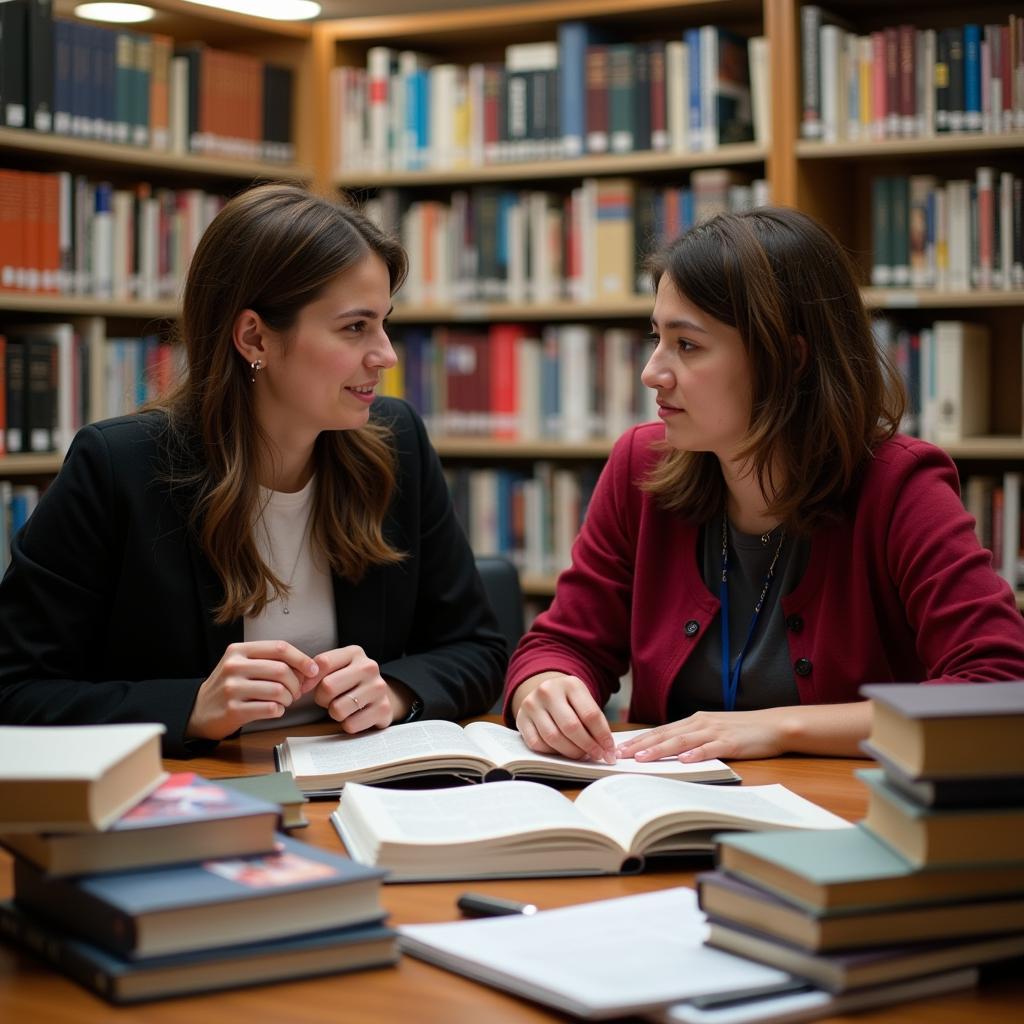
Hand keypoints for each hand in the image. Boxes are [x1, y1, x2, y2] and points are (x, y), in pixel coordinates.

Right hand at [187, 641, 319, 740]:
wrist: (199, 711)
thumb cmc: (230, 686)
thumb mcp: (243, 665)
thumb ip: (271, 662)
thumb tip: (308, 669)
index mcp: (239, 651)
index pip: (279, 647)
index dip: (301, 658)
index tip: (313, 670)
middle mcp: (234, 666)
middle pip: (281, 670)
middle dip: (296, 683)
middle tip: (296, 692)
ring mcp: (232, 688)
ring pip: (278, 691)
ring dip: (289, 699)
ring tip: (284, 701)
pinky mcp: (233, 710)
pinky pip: (270, 709)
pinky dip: (279, 711)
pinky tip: (274, 710)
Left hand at [311, 646, 392, 732]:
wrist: (379, 696)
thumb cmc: (349, 682)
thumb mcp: (335, 668)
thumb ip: (317, 671)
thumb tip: (301, 685)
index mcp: (355, 653)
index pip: (323, 662)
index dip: (309, 679)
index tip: (307, 688)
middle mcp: (369, 667)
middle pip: (328, 687)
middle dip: (322, 698)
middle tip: (329, 699)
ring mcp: (378, 688)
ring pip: (338, 709)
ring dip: (335, 713)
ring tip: (343, 707)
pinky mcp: (383, 709)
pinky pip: (350, 725)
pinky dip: (348, 725)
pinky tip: (355, 716)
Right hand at [512, 673, 616, 762]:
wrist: (544, 692)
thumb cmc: (570, 701)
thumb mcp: (584, 702)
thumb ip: (595, 722)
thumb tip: (607, 750)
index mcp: (570, 684)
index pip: (590, 714)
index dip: (602, 736)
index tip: (609, 750)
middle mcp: (548, 691)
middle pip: (571, 727)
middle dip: (588, 746)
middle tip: (598, 756)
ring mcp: (532, 705)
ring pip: (554, 738)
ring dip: (571, 752)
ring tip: (581, 754)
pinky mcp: (521, 719)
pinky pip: (538, 744)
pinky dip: (552, 752)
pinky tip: (562, 751)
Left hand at [615, 709, 789, 762]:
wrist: (774, 725)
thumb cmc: (742, 730)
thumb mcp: (713, 730)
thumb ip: (693, 738)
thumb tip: (668, 751)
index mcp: (695, 721)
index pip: (661, 730)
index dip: (640, 739)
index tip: (621, 747)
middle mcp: (701, 723)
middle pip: (666, 735)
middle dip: (641, 745)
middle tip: (620, 754)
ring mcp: (715, 732)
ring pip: (682, 741)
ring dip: (661, 750)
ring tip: (642, 758)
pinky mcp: (730, 742)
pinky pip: (711, 749)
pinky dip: (697, 754)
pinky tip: (685, 761)